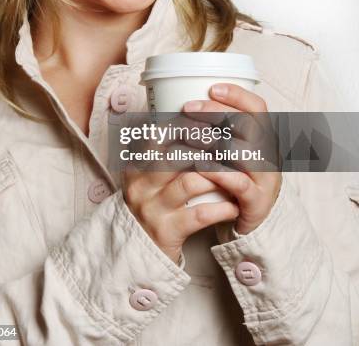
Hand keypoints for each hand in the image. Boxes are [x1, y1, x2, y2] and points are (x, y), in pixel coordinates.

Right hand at [121, 114, 239, 263]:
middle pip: (174, 155)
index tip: (211, 121)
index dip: (186, 125)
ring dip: (218, 175)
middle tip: (229, 142)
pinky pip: (199, 215)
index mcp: (136, 166)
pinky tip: (234, 205)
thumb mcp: (148, 176)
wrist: (138, 251)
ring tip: (236, 173)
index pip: (158, 135)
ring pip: (189, 182)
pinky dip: (221, 208)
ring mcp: (152, 209)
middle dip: (205, 145)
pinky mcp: (166, 232)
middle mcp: (140, 185)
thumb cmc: (153, 205)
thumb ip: (164, 151)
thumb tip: (195, 119)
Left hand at [183, 83, 281, 234]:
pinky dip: (218, 172)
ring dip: (213, 140)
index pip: (257, 108)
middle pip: (248, 124)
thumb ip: (217, 130)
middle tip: (188, 108)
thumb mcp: (230, 151)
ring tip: (187, 135)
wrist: (249, 222)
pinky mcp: (257, 201)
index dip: (237, 95)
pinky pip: (239, 183)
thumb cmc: (234, 179)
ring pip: (244, 151)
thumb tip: (184, 106)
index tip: (213, 88)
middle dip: (216, 113)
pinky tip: (199, 165)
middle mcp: (268, 153)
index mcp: (263, 137)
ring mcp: (265, 178)